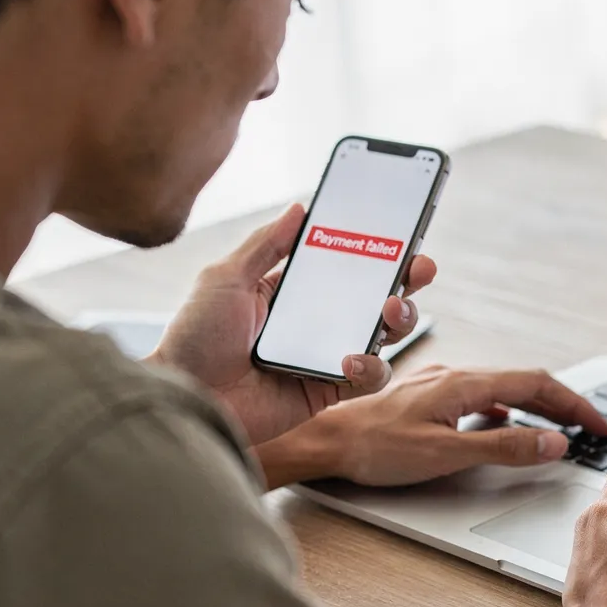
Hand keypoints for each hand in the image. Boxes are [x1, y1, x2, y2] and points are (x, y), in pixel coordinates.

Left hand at [148, 203, 434, 445]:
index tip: (400, 232)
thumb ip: (265, 245)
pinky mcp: (327, 391)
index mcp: (290, 291)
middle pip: (374, 297)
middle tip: (421, 267)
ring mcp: (324, 356)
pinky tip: (352, 358)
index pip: (343, 265)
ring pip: (382, 335)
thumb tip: (299, 207)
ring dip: (399, 319)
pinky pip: (368, 378)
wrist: (185, 399)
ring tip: (392, 308)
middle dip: (405, 280)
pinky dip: (371, 367)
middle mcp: (313, 322)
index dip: (374, 250)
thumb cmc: (194, 340)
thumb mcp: (224, 280)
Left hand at [255, 365, 606, 487]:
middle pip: (526, 383)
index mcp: (466, 383)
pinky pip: (482, 398)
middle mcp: (457, 377)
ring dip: (538, 407)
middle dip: (565, 404)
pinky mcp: (429, 399)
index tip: (600, 425)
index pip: (538, 384)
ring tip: (559, 428)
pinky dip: (508, 411)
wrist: (322, 441)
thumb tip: (553, 443)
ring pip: (504, 389)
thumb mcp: (446, 453)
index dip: (576, 405)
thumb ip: (503, 447)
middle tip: (591, 428)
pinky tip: (504, 425)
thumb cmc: (373, 447)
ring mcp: (442, 386)